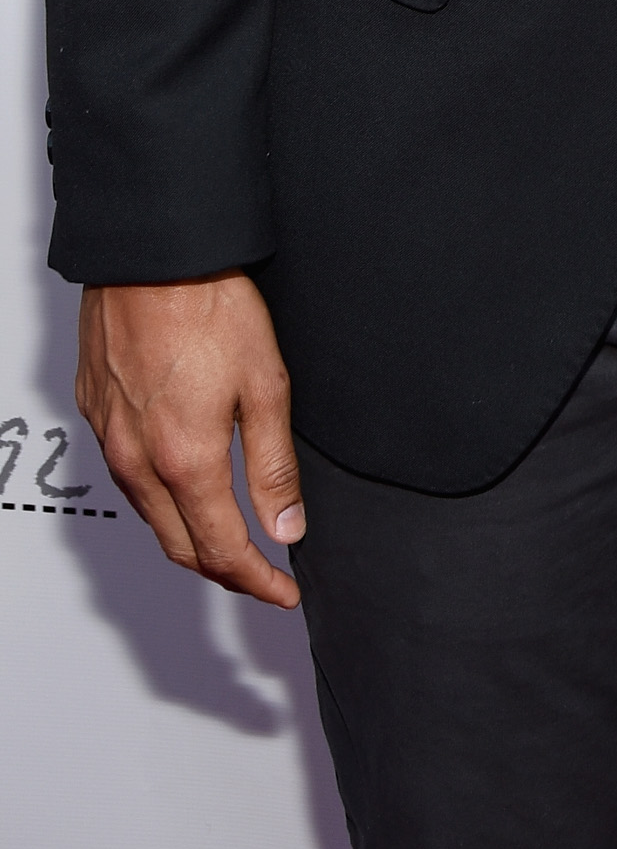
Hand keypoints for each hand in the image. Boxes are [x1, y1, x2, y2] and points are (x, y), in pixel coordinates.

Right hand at [75, 275, 304, 608]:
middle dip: (225, 570)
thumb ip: (272, 465)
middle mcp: (138, 462)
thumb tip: (286, 526)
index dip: (257, 580)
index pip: (222, 551)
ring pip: (151, 516)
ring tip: (232, 535)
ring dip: (191, 536)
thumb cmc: (209, 305)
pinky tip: (186, 483)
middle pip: (181, 546)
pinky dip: (162, 497)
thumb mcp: (266, 384)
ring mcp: (111, 441)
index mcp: (186, 461)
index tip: (283, 591)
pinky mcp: (97, 415)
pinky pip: (129, 477)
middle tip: (263, 572)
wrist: (151, 256)